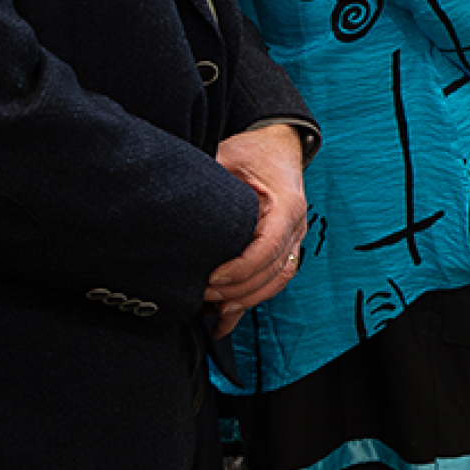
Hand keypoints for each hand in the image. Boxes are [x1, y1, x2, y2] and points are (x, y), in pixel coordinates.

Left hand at [206, 122, 309, 337]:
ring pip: (276, 282)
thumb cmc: (253, 151)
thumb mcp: (228, 156)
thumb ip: (209, 178)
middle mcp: (296, 227)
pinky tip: (223, 323)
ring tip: (213, 311)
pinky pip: (272, 283)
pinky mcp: (283, 249)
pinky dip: (248, 304)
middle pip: (274, 272)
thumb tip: (172, 197)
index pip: (269, 247)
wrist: (278, 146)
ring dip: (245, 301)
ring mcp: (294, 240)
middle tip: (202, 295)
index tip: (212, 278)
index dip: (241, 269)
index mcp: (287, 205)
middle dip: (238, 290)